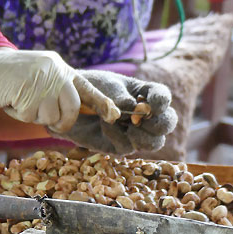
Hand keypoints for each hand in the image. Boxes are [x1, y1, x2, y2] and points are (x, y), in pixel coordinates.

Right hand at [0, 50, 119, 132]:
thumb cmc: (7, 80)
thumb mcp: (37, 80)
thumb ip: (54, 91)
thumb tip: (71, 114)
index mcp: (59, 67)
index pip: (86, 88)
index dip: (102, 103)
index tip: (115, 115)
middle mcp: (55, 70)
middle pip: (72, 108)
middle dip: (61, 122)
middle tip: (45, 121)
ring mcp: (42, 80)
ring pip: (51, 116)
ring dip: (34, 116)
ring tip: (20, 100)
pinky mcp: (28, 90)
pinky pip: (31, 117)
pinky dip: (19, 114)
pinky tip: (10, 99)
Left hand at [49, 69, 177, 153]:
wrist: (65, 103)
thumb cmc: (88, 88)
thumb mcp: (105, 86)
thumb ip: (120, 98)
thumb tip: (135, 111)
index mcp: (145, 94)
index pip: (163, 98)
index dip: (162, 102)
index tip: (151, 103)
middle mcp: (144, 115)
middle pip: (167, 124)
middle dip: (160, 123)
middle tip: (145, 120)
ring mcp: (133, 133)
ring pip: (154, 143)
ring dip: (145, 136)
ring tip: (129, 127)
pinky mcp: (119, 147)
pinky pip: (127, 147)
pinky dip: (117, 136)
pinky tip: (104, 125)